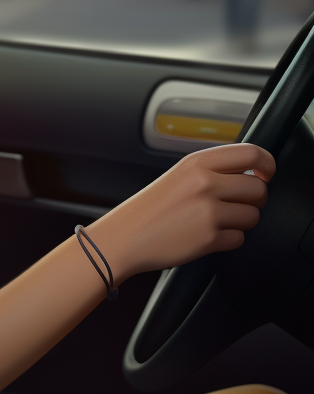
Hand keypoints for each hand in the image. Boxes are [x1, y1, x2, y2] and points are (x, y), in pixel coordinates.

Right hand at [88, 143, 274, 282]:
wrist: (125, 235)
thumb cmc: (151, 206)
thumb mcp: (179, 175)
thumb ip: (213, 169)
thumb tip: (253, 172)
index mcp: (197, 162)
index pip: (252, 153)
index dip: (267, 165)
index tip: (265, 174)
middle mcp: (205, 183)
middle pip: (259, 189)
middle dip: (253, 200)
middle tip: (235, 204)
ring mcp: (208, 211)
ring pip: (254, 216)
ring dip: (241, 221)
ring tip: (215, 220)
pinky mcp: (210, 238)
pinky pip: (240, 239)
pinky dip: (228, 240)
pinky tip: (206, 234)